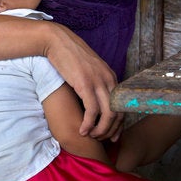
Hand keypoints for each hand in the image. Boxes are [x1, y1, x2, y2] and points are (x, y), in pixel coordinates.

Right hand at [44, 24, 123, 139]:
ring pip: (108, 115)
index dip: (119, 125)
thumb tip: (94, 100)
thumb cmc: (70, 57)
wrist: (58, 41)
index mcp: (112, 77)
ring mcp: (98, 82)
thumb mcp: (89, 70)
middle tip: (100, 139)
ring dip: (100, 130)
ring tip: (90, 136)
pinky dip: (88, 124)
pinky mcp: (85, 84)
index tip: (112, 137)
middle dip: (110, 131)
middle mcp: (109, 80)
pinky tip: (82, 130)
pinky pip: (92, 111)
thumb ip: (96, 83)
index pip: (122, 107)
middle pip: (118, 113)